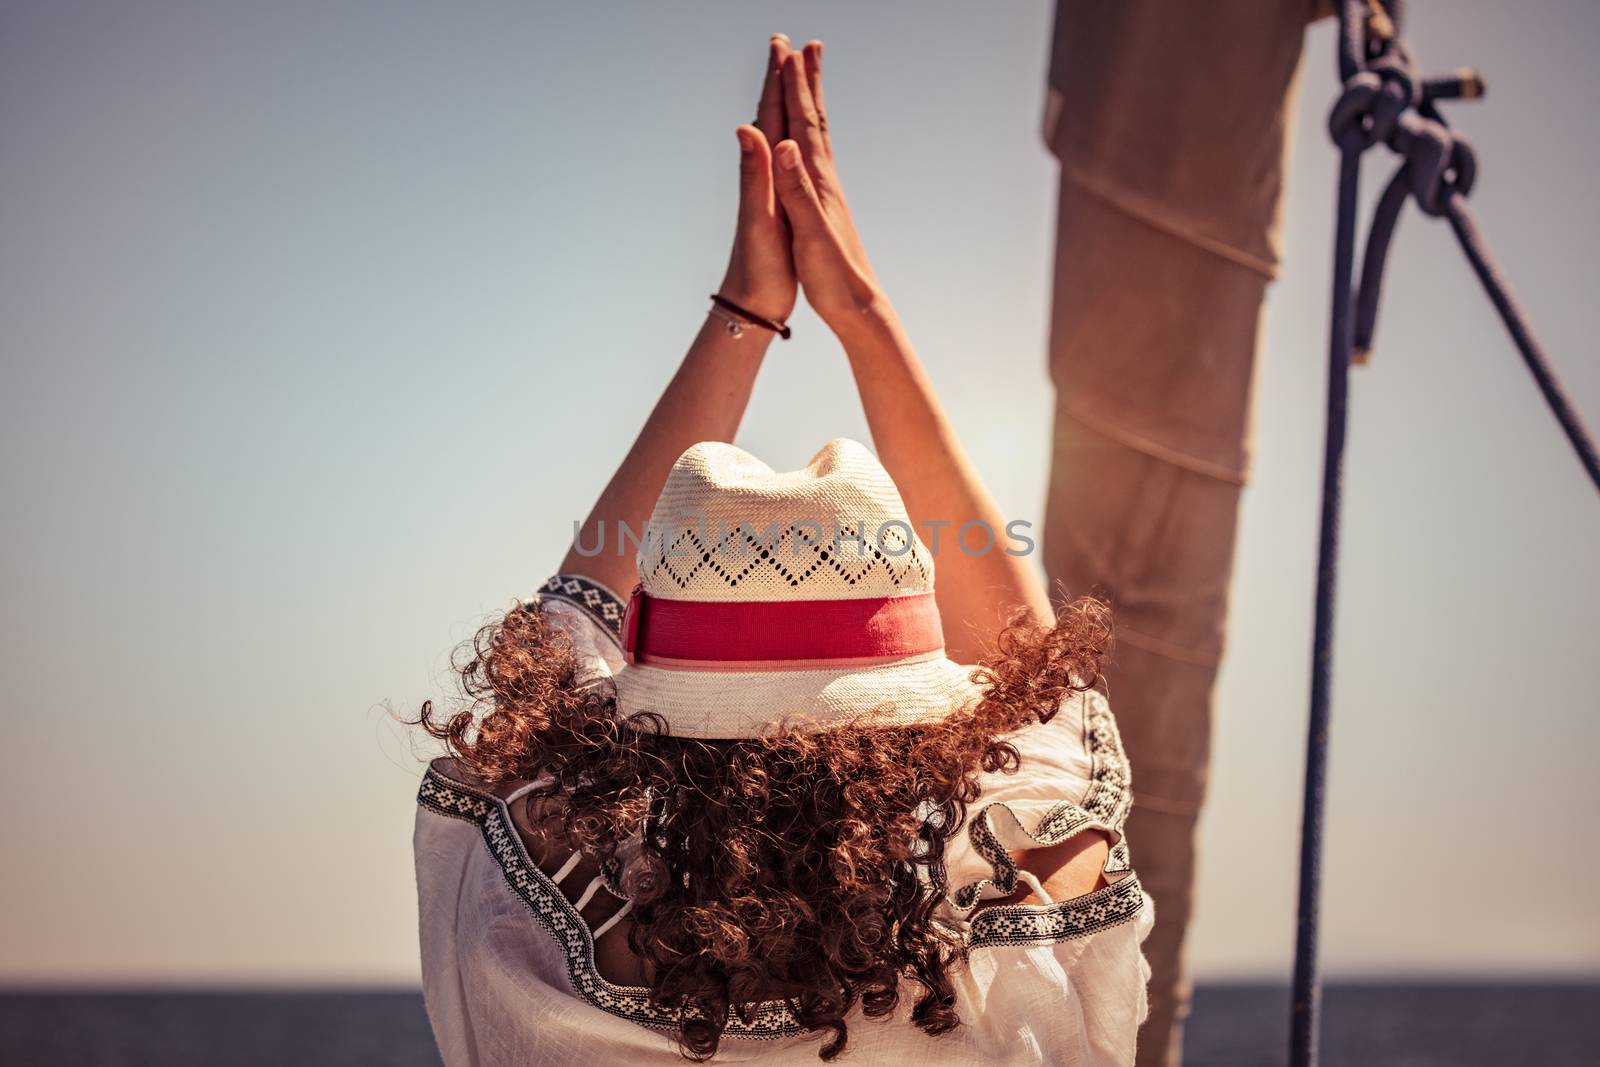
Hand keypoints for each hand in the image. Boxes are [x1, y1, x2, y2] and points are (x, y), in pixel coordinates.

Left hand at [718, 35, 798, 323]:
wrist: (749, 303)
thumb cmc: (758, 267)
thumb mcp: (759, 220)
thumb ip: (753, 173)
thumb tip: (745, 127)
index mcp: (765, 173)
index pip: (771, 115)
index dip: (777, 80)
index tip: (784, 44)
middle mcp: (764, 175)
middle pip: (772, 116)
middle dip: (779, 80)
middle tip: (784, 44)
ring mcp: (770, 189)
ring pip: (777, 135)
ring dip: (782, 103)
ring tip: (787, 78)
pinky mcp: (776, 205)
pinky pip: (784, 160)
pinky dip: (786, 139)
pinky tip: (786, 139)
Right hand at [769, 41, 885, 333]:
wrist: (857, 306)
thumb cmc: (833, 276)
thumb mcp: (810, 234)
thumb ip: (797, 190)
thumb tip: (787, 147)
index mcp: (817, 183)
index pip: (803, 123)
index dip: (793, 86)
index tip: (785, 50)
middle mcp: (824, 181)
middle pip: (813, 120)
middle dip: (803, 82)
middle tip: (799, 46)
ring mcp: (826, 194)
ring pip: (816, 137)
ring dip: (809, 104)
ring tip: (806, 78)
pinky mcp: (824, 208)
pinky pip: (813, 160)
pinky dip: (807, 139)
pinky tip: (805, 141)